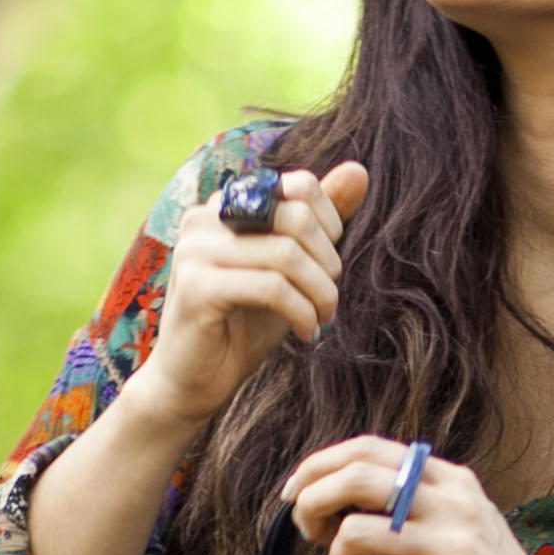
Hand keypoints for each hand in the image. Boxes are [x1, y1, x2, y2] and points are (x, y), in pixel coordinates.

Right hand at [139, 162, 369, 433]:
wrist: (193, 384)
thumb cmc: (242, 327)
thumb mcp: (290, 271)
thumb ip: (319, 223)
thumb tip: (360, 170)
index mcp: (226, 205)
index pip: (299, 185)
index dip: (331, 225)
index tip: (329, 267)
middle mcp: (205, 217)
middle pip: (297, 217)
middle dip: (328, 264)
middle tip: (329, 302)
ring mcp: (195, 250)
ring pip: (287, 254)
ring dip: (319, 294)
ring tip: (320, 320)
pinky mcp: (197, 288)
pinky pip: (271, 287)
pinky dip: (300, 312)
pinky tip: (305, 333)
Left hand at [282, 435, 553, 554]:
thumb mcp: (469, 524)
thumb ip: (421, 503)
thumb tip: (348, 496)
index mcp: (454, 481)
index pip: (371, 449)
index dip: (320, 464)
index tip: (294, 489)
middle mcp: (452, 505)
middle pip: (356, 479)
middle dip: (312, 501)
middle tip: (305, 530)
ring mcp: (448, 548)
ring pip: (355, 532)